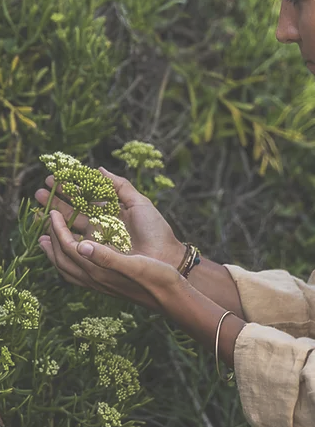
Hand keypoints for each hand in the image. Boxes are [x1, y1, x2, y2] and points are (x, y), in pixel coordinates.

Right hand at [34, 168, 185, 268]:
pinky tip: (45, 234)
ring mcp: (96, 240)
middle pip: (74, 211)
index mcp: (111, 212)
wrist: (164, 256)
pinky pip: (72, 247)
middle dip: (57, 200)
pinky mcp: (94, 255)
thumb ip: (120, 186)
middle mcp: (101, 225)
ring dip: (54, 217)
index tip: (55, 176)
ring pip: (69, 227)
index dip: (70, 188)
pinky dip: (58, 239)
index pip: (86, 197)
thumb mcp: (139, 203)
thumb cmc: (155, 230)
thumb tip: (99, 169)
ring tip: (38, 207)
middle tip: (40, 190)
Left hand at [41, 210, 181, 309]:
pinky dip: (69, 262)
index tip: (51, 211)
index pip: (68, 248)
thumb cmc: (157, 278)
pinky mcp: (108, 284)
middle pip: (62, 259)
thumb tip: (80, 245)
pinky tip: (77, 256)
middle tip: (43, 222)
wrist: (171, 298)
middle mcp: (95, 279)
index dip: (57, 229)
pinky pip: (78, 273)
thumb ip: (106, 257)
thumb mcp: (134, 264)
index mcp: (99, 271)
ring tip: (49, 240)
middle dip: (50, 239)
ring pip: (68, 268)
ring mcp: (100, 284)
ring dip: (56, 252)